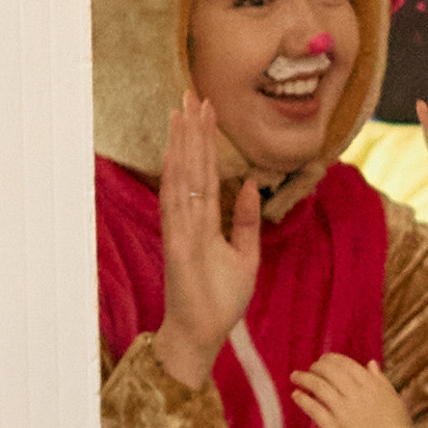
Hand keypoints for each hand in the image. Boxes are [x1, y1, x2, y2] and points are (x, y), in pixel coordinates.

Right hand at [154, 94, 259, 390]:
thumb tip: (251, 184)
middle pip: (191, 166)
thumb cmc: (220, 299)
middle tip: (192, 94)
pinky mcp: (178, 245)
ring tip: (184, 112)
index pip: (205, 172)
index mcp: (203, 221)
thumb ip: (246, 220)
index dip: (205, 141)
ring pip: (182, 178)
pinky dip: (177, 178)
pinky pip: (178, 205)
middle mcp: (187, 220)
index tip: (206, 109)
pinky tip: (175, 153)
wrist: (203, 332)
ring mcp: (180, 230)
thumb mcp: (246, 254)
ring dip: (183, 145)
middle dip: (192, 131)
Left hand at [289, 354, 421, 427]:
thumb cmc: (399, 427)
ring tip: (295, 377)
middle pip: (329, 372)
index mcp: (370, 385)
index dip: (330, 359)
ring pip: (319, 388)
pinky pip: (315, 411)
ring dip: (304, 379)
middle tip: (309, 369)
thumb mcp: (393, 397)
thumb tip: (371, 363)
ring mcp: (344, 412)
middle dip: (316, 367)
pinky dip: (304, 400)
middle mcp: (356, 394)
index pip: (345, 364)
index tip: (323, 360)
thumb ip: (380, 379)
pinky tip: (296, 395)